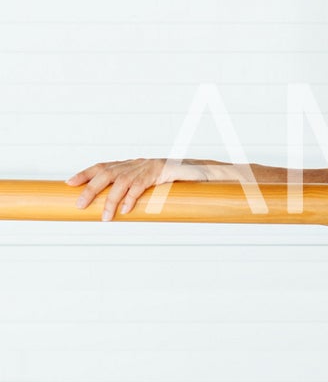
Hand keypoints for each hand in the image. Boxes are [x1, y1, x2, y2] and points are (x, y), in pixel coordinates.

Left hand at [65, 157, 209, 221]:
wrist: (205, 173)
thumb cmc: (177, 182)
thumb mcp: (152, 186)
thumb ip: (136, 192)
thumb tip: (119, 209)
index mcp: (133, 164)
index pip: (104, 166)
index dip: (85, 173)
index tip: (69, 183)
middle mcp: (138, 163)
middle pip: (107, 172)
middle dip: (90, 188)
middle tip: (79, 205)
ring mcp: (149, 166)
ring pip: (122, 181)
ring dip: (110, 200)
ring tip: (104, 218)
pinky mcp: (162, 172)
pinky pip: (142, 185)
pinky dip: (132, 198)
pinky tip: (125, 210)